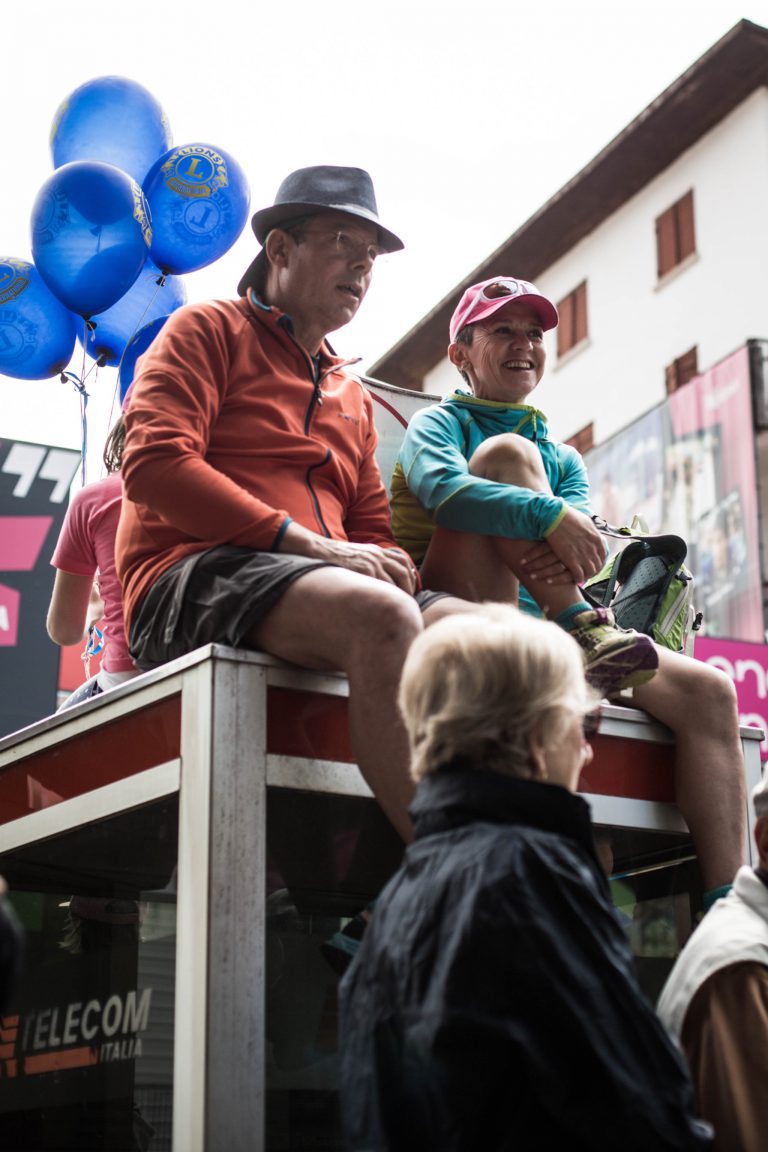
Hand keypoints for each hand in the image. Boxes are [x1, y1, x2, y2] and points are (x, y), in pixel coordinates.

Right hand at [279, 523, 418, 593]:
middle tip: (409, 602)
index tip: (411, 589)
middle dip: (409, 587)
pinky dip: (386, 596)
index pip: (403, 561)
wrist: (318, 550)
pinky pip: (381, 585)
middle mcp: (377, 555)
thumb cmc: (335, 557)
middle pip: (404, 571)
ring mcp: (371, 562)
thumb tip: (379, 580)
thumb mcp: (357, 554)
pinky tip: (385, 606)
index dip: (411, 576)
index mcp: (377, 550)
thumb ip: (370, 562)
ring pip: (395, 580)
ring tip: (399, 607)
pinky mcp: (363, 569)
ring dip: (399, 595)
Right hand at [525, 507, 604, 584]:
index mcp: (597, 539)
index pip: (603, 556)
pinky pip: (579, 575)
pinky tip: (574, 580)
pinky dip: (577, 579)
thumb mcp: (585, 522)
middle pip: (597, 566)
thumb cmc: (567, 516)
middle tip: (587, 574)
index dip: (598, 562)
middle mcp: (593, 548)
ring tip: (581, 578)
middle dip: (593, 571)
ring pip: (590, 572)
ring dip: (586, 576)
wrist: (554, 517)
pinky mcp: (572, 560)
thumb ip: (591, 530)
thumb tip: (593, 532)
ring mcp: (583, 555)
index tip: (593, 564)